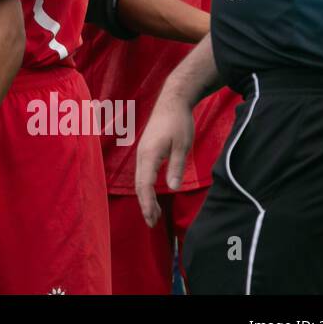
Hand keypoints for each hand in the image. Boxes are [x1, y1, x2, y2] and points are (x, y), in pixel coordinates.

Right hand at [135, 90, 195, 227]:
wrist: (172, 101)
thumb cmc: (179, 122)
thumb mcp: (182, 146)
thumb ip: (176, 167)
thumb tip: (173, 189)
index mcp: (149, 155)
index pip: (145, 185)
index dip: (147, 203)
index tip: (152, 219)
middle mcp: (141, 155)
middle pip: (139, 185)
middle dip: (145, 205)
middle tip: (152, 223)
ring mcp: (142, 152)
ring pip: (140, 179)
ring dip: (145, 197)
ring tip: (153, 213)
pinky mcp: (146, 149)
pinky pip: (142, 172)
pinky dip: (146, 186)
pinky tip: (151, 193)